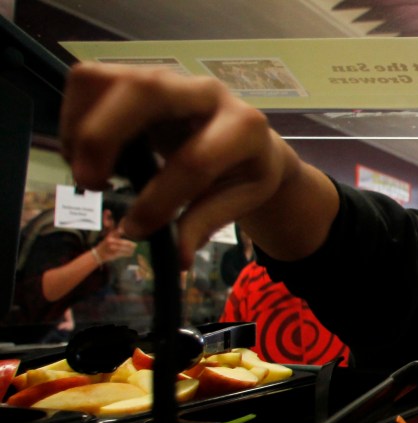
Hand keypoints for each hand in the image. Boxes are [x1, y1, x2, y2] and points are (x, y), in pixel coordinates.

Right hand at [61, 62, 291, 265]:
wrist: (248, 138)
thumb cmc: (242, 170)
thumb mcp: (240, 200)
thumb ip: (206, 223)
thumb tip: (177, 259)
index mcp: (243, 128)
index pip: (195, 160)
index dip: (161, 199)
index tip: (136, 229)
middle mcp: (206, 93)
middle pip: (144, 91)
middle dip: (103, 137)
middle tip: (92, 183)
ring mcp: (169, 79)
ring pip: (107, 79)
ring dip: (81, 126)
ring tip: (88, 170)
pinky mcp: (138, 76)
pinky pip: (90, 81)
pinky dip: (76, 118)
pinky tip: (88, 153)